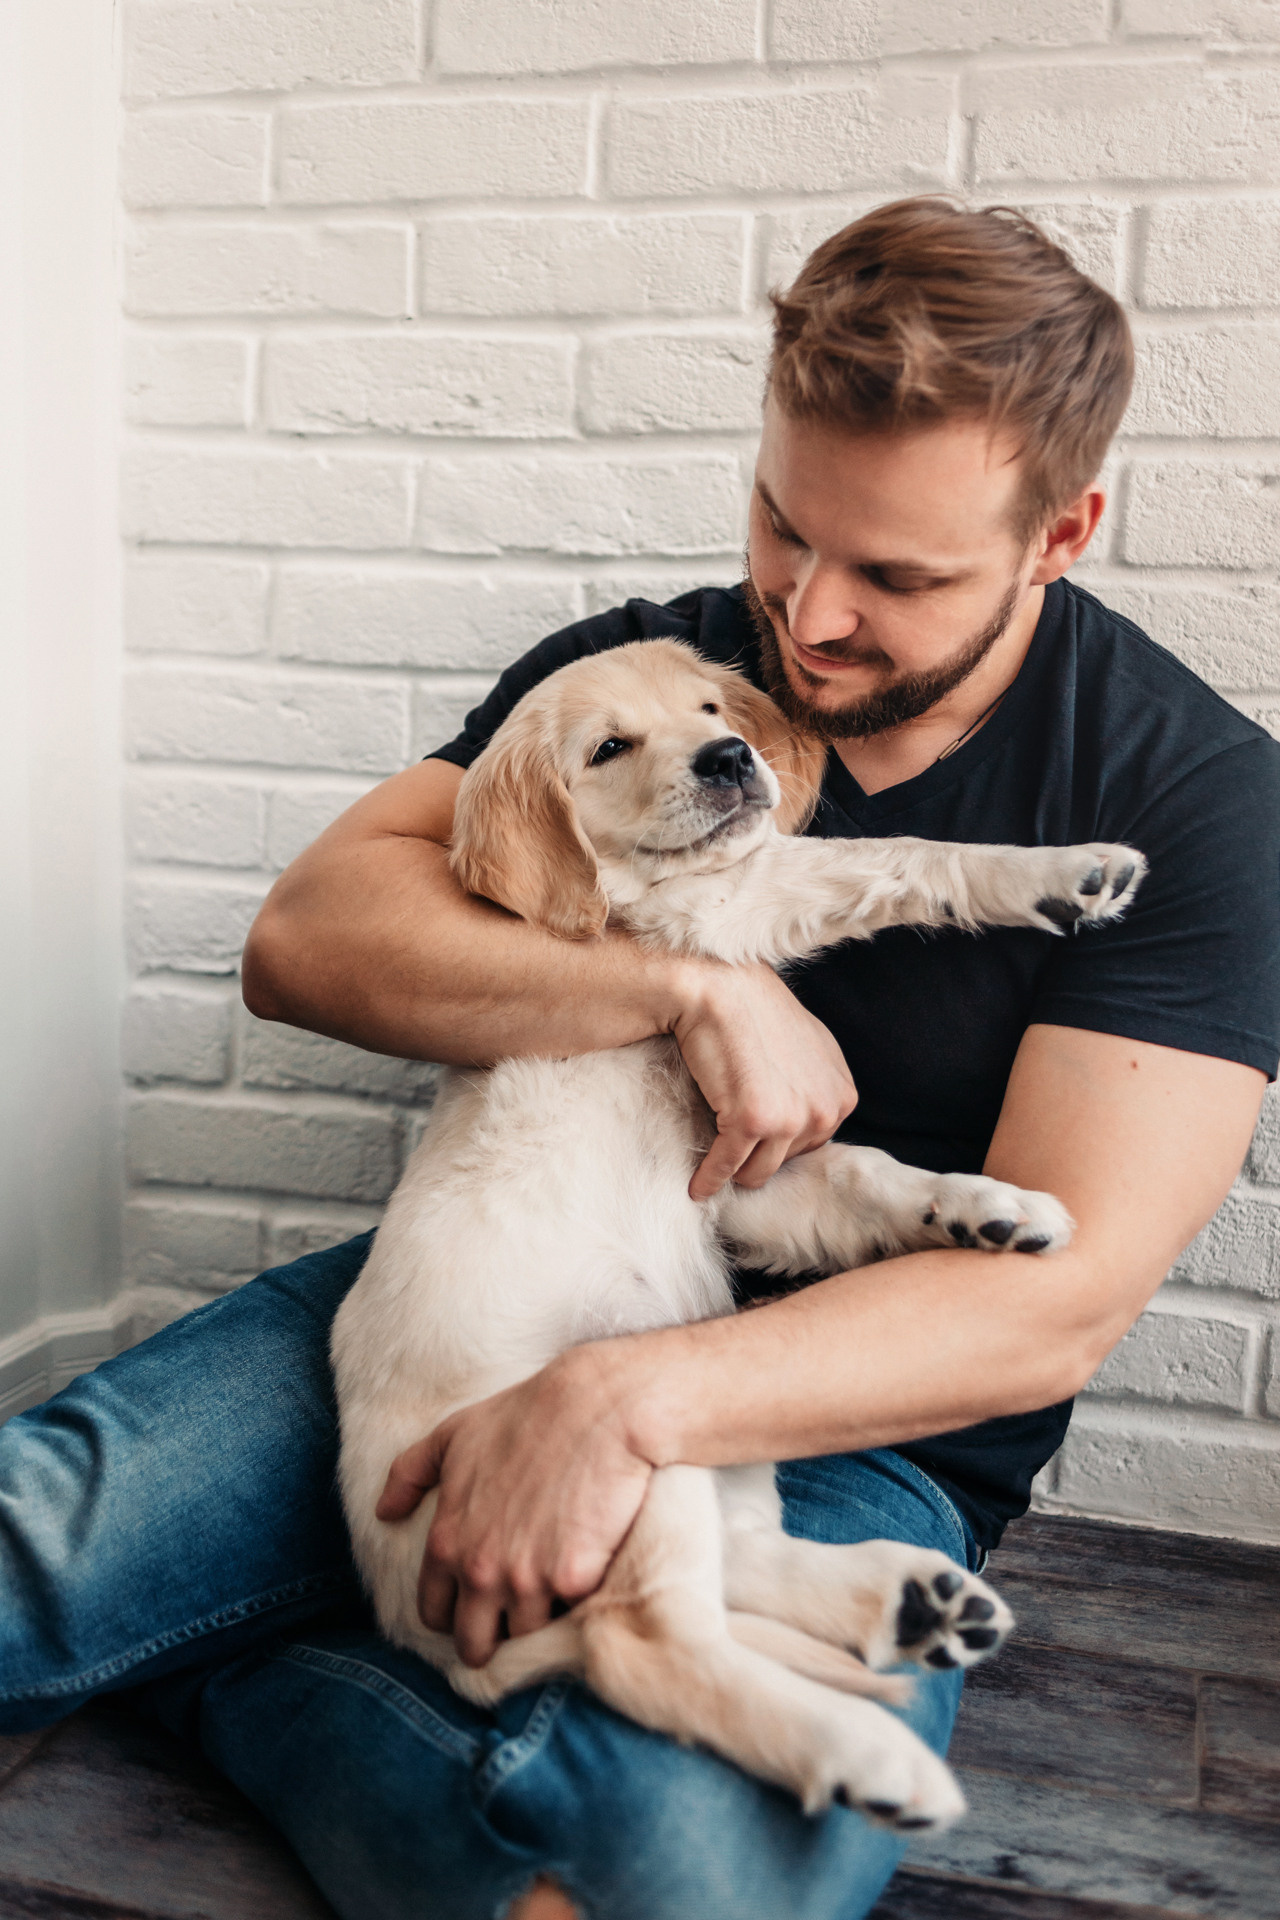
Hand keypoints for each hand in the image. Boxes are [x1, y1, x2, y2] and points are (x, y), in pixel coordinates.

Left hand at [377, 1346, 654, 1666]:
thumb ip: (409, 1474)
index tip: (474, 1605)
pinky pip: (570, 1618)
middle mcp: (480, 1571)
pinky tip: (584, 1582)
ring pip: (524, 1637)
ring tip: (551, 1597)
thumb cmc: (525, 1415)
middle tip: (511, 1619)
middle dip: (489, 1637)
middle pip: (474, 1644)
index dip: (453, 1613)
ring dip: (537, 1621)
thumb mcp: (454, 1435)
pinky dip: (576, 1607)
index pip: (435, 1614)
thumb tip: (384, 1512)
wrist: (597, 1406)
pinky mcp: (575, 1582)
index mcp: (446, 1543)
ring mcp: (527, 1581)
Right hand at [670, 962, 856, 1197]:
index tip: (756, 1143)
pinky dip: (709, 1179)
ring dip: (733, 1174)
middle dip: (757, 1158)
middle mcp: (824, 1111)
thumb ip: (816, 1085)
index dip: (780, 1143)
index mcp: (842, 1096)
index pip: (812, 1145)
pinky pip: (727, 1167)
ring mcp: (790, 1119)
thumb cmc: (755, 1012)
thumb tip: (805, 1118)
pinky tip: (698, 1185)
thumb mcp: (808, 1047)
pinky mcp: (753, 1122)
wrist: (720, 989)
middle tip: (730, 1151)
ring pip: (758, 1172)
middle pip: (786, 1162)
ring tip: (714, 1171)